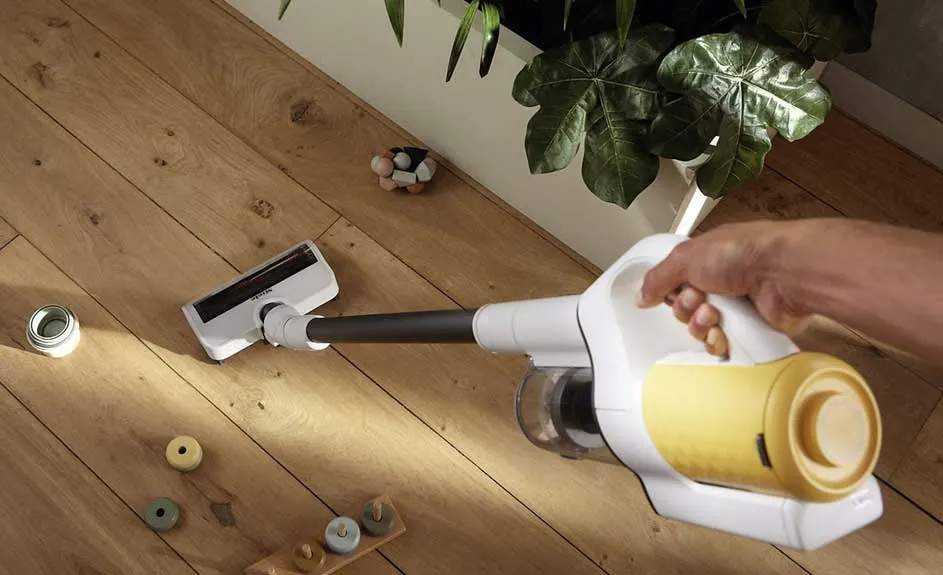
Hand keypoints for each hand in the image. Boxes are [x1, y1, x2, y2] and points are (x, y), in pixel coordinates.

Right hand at [635, 222, 807, 355]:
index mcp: (705, 260)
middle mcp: (720, 282)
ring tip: (714, 313)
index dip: (670, 292)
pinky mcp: (749, 328)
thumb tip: (641, 296)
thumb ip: (658, 278)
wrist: (783, 273)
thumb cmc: (744, 253)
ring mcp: (736, 306)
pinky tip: (722, 331)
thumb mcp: (686, 257)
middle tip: (698, 299)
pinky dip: (717, 340)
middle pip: (685, 309)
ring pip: (700, 328)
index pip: (674, 284)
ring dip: (700, 324)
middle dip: (686, 308)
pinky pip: (720, 343)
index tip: (672, 292)